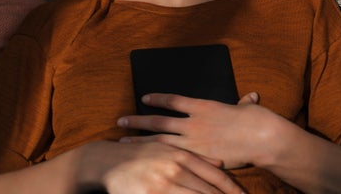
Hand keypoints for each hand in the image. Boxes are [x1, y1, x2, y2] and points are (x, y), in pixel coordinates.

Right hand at [76, 140, 243, 193]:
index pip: (215, 175)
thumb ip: (196, 157)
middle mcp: (176, 168)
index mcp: (184, 155)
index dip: (231, 189)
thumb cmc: (143, 155)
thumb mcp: (171, 150)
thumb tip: (221, 163)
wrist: (108, 161)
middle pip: (208, 191)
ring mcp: (163, 184)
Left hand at [118, 92, 277, 169]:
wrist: (262, 137)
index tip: (145, 98)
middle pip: (158, 121)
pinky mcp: (199, 159)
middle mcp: (194, 123)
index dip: (158, 99)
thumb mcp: (248, 108)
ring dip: (139, 141)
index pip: (174, 100)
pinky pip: (172, 159)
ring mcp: (194, 142)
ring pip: (159, 141)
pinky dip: (157, 160)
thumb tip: (250, 97)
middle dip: (138, 121)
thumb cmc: (257, 120)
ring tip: (123, 142)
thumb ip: (244, 104)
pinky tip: (146, 162)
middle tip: (121, 121)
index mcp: (204, 106)